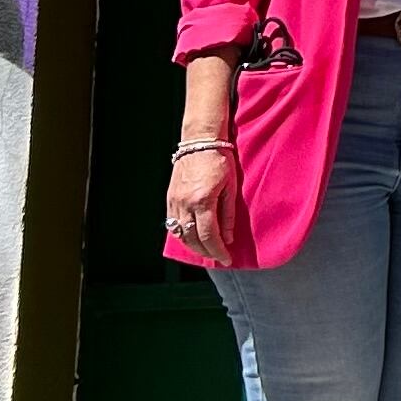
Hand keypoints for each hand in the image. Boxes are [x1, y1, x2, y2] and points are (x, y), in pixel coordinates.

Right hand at [165, 144, 239, 264]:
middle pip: (192, 239)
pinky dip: (183, 234)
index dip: (218, 251)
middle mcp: (185, 204)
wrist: (200, 142)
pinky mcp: (170, 198)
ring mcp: (174, 202)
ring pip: (180, 234)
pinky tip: (192, 237)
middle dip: (206, 252)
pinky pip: (173, 223)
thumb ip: (228, 214)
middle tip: (218, 257)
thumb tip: (228, 237)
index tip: (226, 259)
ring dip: (193, 246)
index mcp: (203, 201)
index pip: (209, 235)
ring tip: (207, 250)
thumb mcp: (231, 186)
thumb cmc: (220, 160)